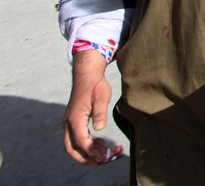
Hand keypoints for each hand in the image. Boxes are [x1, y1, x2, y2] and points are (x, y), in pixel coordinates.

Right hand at [63, 51, 112, 166]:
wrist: (86, 76)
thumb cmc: (95, 85)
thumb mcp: (102, 96)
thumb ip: (100, 112)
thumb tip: (98, 128)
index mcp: (75, 118)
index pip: (80, 140)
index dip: (90, 151)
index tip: (102, 157)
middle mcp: (68, 122)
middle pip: (70, 147)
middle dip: (83, 158)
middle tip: (98, 162)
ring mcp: (68, 122)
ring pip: (71, 144)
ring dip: (84, 152)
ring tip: (101, 152)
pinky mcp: (72, 121)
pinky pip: (74, 138)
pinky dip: (84, 144)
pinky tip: (98, 142)